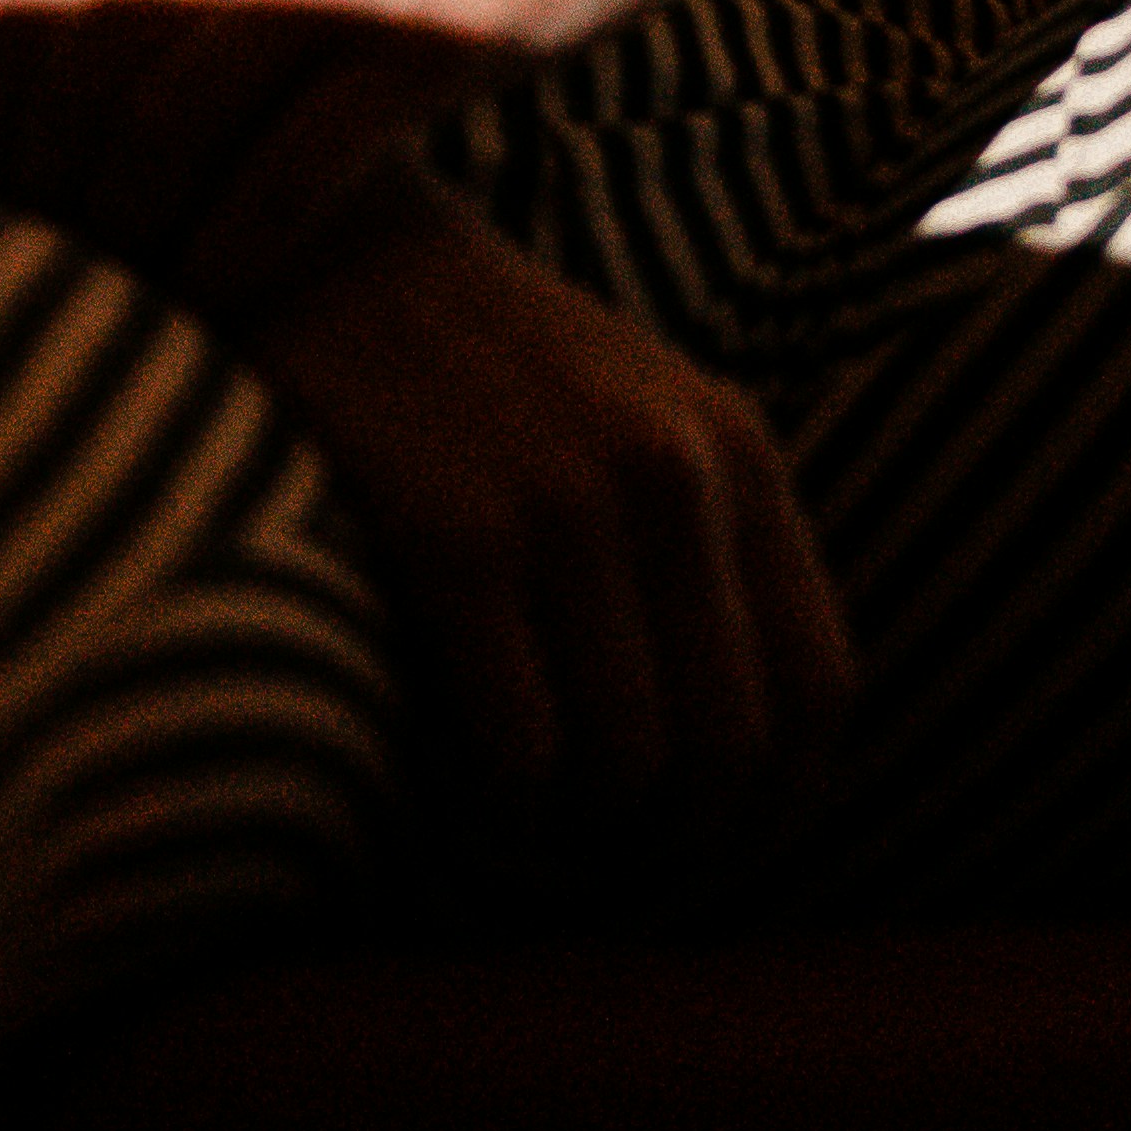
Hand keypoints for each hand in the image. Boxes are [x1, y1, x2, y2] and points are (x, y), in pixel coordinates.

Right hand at [235, 162, 851, 858]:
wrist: (310, 239)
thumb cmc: (465, 358)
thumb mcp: (626, 411)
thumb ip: (699, 536)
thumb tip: (738, 744)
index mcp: (733, 446)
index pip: (819, 687)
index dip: (778, 811)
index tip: (712, 864)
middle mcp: (671, 474)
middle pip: (730, 747)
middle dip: (677, 851)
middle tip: (607, 891)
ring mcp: (563, 503)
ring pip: (628, 766)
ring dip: (580, 842)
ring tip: (528, 847)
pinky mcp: (452, 537)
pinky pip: (520, 750)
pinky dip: (502, 811)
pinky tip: (463, 797)